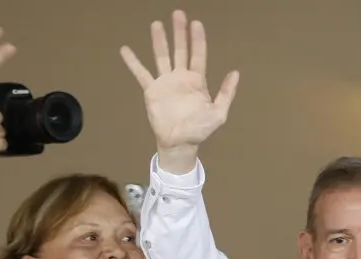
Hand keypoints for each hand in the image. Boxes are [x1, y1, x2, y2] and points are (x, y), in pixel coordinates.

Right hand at [121, 10, 239, 170]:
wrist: (180, 143)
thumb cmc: (200, 129)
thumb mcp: (219, 113)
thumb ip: (226, 93)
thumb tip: (235, 72)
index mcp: (197, 81)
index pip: (198, 55)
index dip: (197, 39)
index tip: (196, 23)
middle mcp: (181, 77)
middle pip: (180, 50)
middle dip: (179, 32)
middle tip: (178, 13)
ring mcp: (165, 83)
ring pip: (162, 57)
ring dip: (159, 41)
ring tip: (156, 24)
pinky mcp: (152, 91)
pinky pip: (141, 73)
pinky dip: (133, 62)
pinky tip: (125, 50)